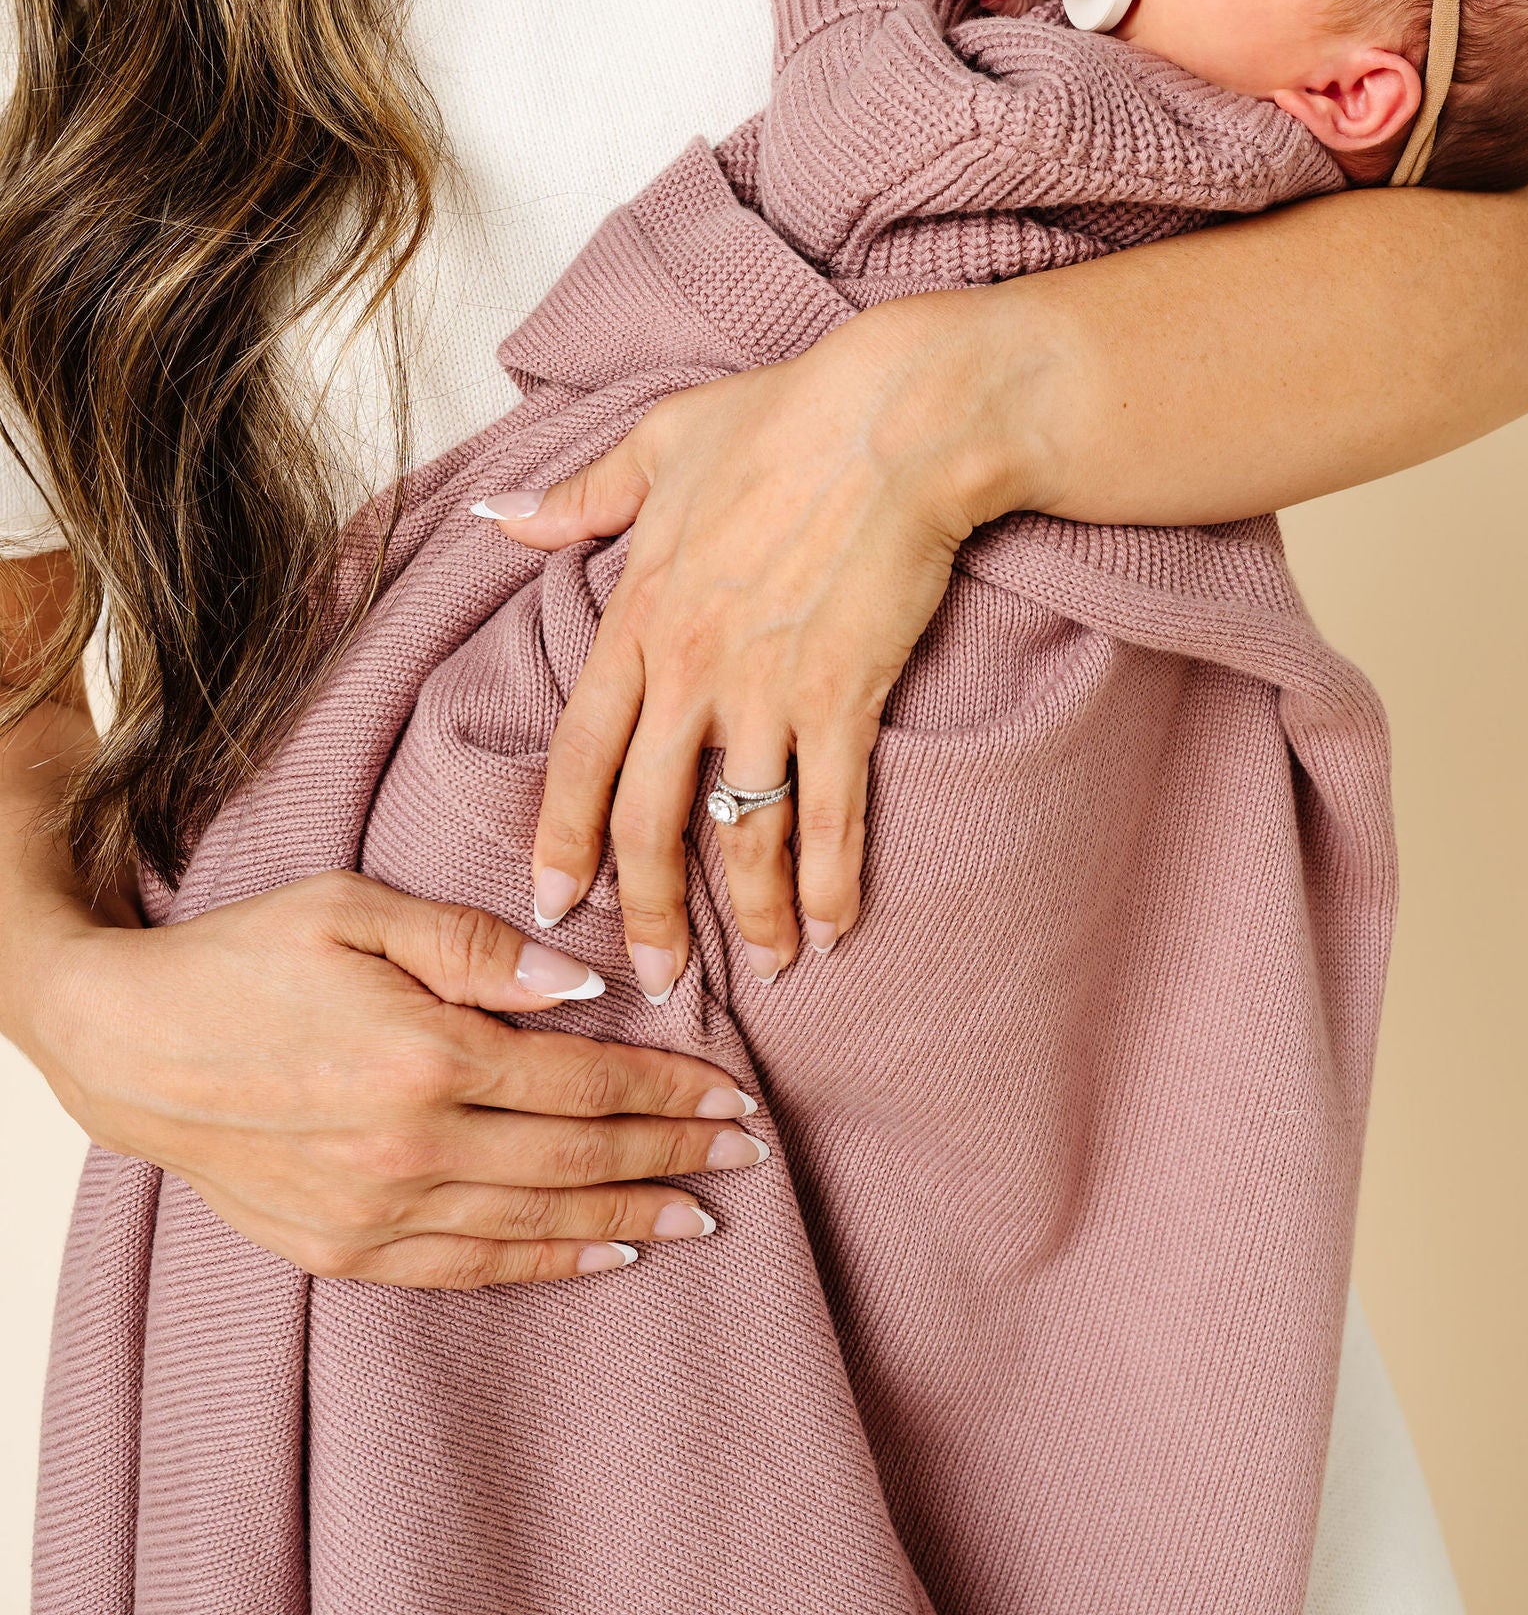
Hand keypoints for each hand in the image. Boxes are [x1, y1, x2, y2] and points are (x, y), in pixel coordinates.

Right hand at [25, 873, 768, 1287]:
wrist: (128, 1046)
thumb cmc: (246, 957)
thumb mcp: (358, 911)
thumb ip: (476, 947)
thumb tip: (584, 985)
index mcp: (427, 1049)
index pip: (583, 1077)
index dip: (669, 1088)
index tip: (734, 1093)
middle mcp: (410, 1142)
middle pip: (578, 1156)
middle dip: (674, 1154)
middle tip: (750, 1153)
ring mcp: (376, 1208)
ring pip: (536, 1221)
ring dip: (630, 1218)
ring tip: (704, 1215)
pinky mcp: (341, 1250)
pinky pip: (468, 1266)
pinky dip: (544, 1263)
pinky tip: (602, 1256)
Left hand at [476, 302, 1012, 1000]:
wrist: (899, 417)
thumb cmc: (786, 417)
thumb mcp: (664, 441)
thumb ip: (581, 495)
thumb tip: (503, 514)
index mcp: (640, 611)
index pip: (579, 751)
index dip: (562, 836)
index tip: (553, 901)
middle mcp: (692, 666)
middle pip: (647, 819)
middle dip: (648, 911)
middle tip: (653, 974)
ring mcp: (769, 688)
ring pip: (740, 834)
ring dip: (751, 914)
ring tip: (769, 966)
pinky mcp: (846, 695)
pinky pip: (831, 813)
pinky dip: (833, 879)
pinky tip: (836, 925)